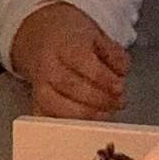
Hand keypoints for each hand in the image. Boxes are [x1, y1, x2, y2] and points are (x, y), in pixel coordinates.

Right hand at [12, 4, 130, 118]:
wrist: (40, 36)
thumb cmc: (71, 38)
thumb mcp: (96, 35)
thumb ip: (113, 53)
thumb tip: (122, 72)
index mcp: (64, 45)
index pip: (83, 63)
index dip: (104, 79)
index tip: (120, 87)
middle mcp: (48, 66)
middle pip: (70, 86)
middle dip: (98, 99)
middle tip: (118, 103)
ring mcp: (39, 86)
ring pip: (56, 106)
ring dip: (85, 115)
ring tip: (106, 114)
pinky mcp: (36, 102)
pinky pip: (47, 118)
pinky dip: (65, 124)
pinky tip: (85, 124)